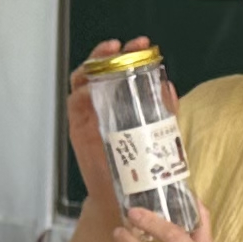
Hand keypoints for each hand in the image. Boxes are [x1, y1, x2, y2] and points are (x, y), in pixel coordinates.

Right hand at [63, 37, 162, 212]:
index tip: (141, 43)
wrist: (126, 198)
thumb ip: (165, 112)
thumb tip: (168, 86)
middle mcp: (103, 105)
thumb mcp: (159, 135)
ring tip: (103, 61)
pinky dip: (80, 95)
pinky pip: (74, 107)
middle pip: (98, 70)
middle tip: (118, 46)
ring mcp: (89, 116)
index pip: (122, 70)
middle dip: (105, 54)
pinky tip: (91, 91)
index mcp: (122, 102)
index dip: (128, 53)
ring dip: (90, 68)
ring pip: (81, 83)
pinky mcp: (79, 130)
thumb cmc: (142, 167)